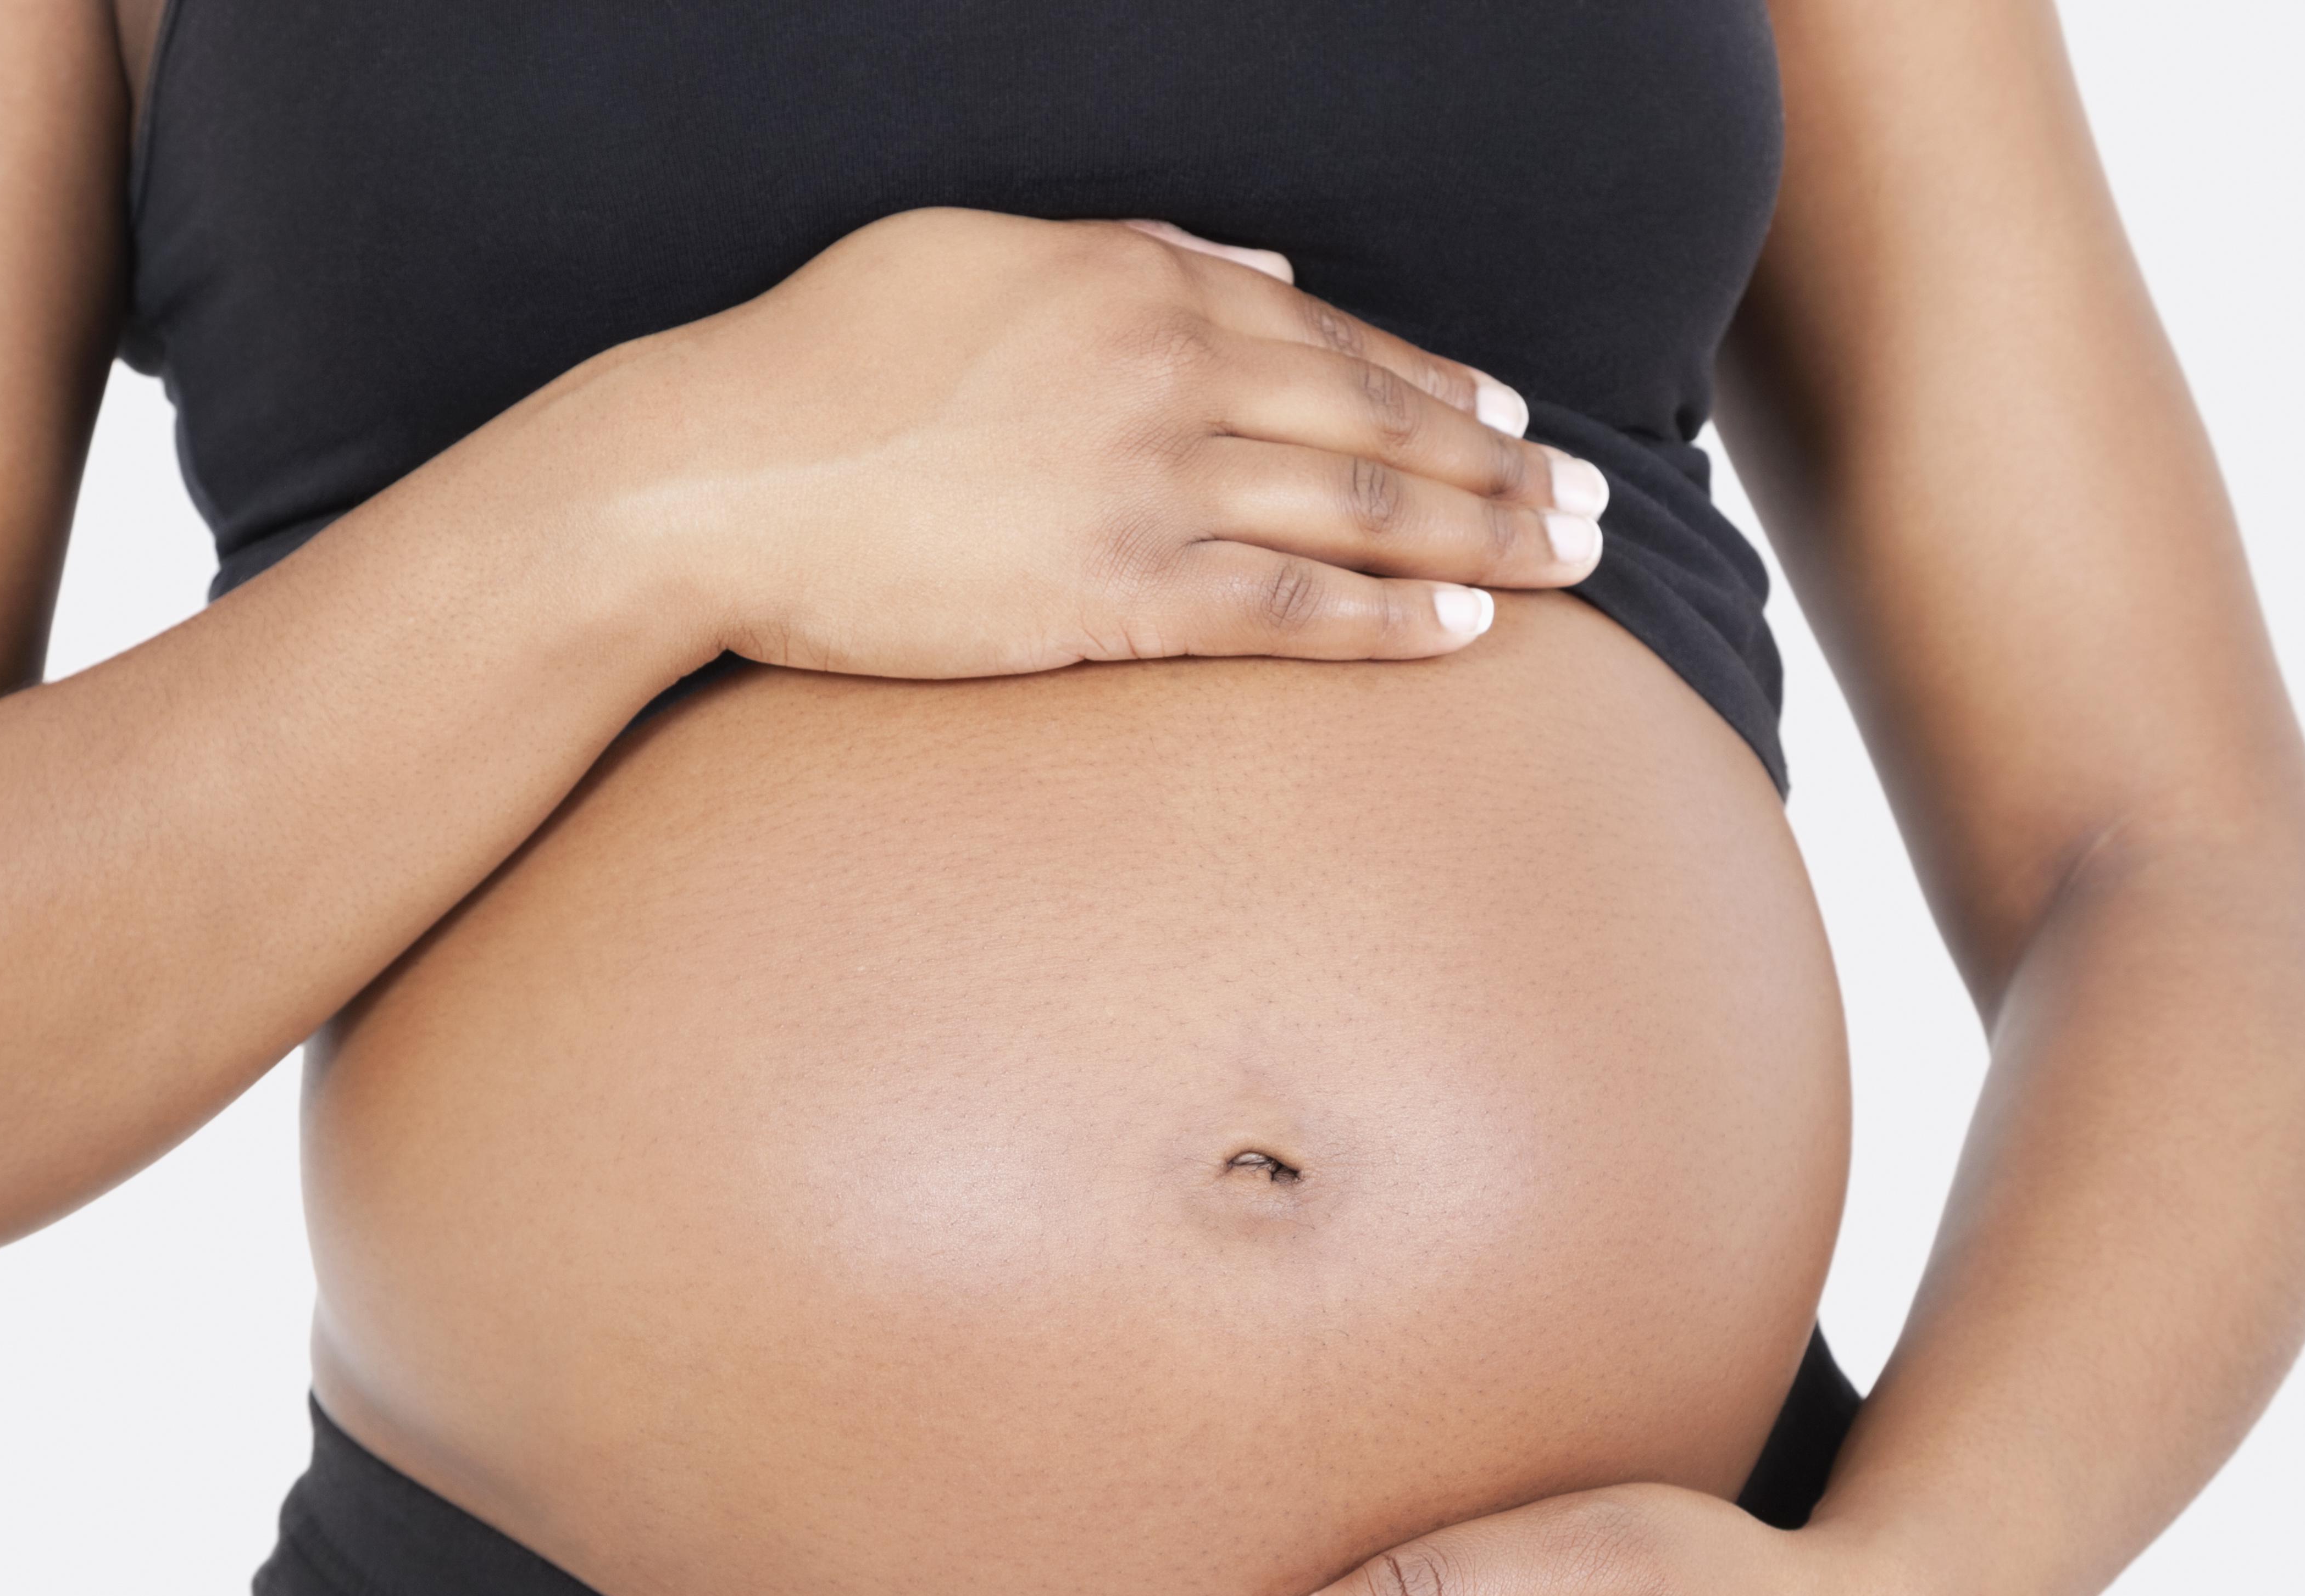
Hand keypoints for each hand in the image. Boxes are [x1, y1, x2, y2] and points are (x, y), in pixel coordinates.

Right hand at [580, 208, 1607, 679]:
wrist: (711, 474)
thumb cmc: (821, 361)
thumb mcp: (971, 255)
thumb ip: (1128, 252)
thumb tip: (1257, 270)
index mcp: (1136, 279)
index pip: (1328, 336)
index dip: (1438, 382)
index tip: (1516, 416)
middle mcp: (1165, 371)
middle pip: (1374, 422)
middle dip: (1502, 465)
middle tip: (1593, 503)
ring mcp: (1144, 485)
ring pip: (1356, 512)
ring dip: (1481, 541)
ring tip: (1569, 565)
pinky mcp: (1109, 594)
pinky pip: (1283, 609)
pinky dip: (1383, 621)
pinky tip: (1464, 635)